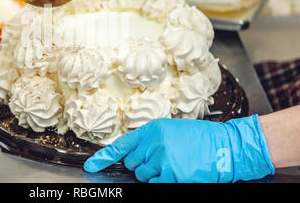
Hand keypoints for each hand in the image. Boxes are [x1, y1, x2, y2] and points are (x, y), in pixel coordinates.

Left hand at [84, 116, 274, 182]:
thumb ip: (150, 140)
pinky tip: (177, 172)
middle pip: (132, 163)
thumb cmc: (199, 139)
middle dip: (142, 164)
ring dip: (153, 174)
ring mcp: (161, 160)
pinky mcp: (171, 175)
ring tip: (173, 164)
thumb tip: (133, 155)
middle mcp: (153, 143)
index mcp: (151, 130)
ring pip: (142, 176)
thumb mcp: (170, 131)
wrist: (224, 146)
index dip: (102, 158)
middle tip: (162, 158)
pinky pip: (156, 184)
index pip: (121, 145)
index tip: (90, 167)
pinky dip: (163, 181)